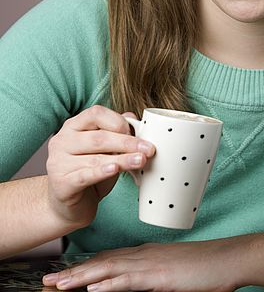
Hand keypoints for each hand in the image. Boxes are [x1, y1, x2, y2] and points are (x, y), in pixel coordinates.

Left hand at [42, 240, 241, 290]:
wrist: (230, 259)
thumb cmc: (206, 268)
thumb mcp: (174, 274)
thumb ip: (154, 278)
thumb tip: (139, 284)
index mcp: (147, 255)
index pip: (109, 260)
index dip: (85, 267)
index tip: (63, 275)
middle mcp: (144, 256)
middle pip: (103, 263)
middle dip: (74, 273)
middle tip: (47, 281)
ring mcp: (152, 264)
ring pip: (109, 270)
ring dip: (81, 278)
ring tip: (57, 286)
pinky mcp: (161, 276)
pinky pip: (129, 280)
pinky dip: (109, 283)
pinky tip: (93, 288)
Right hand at [46, 105, 154, 228]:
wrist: (70, 206)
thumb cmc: (90, 171)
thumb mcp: (105, 150)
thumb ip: (116, 132)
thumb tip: (133, 118)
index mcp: (73, 126)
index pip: (95, 114)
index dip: (118, 121)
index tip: (137, 131)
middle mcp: (62, 141)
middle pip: (99, 137)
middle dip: (127, 143)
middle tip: (148, 149)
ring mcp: (58, 162)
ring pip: (96, 158)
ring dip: (122, 159)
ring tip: (140, 160)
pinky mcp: (61, 184)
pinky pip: (85, 176)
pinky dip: (102, 172)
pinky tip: (115, 169)